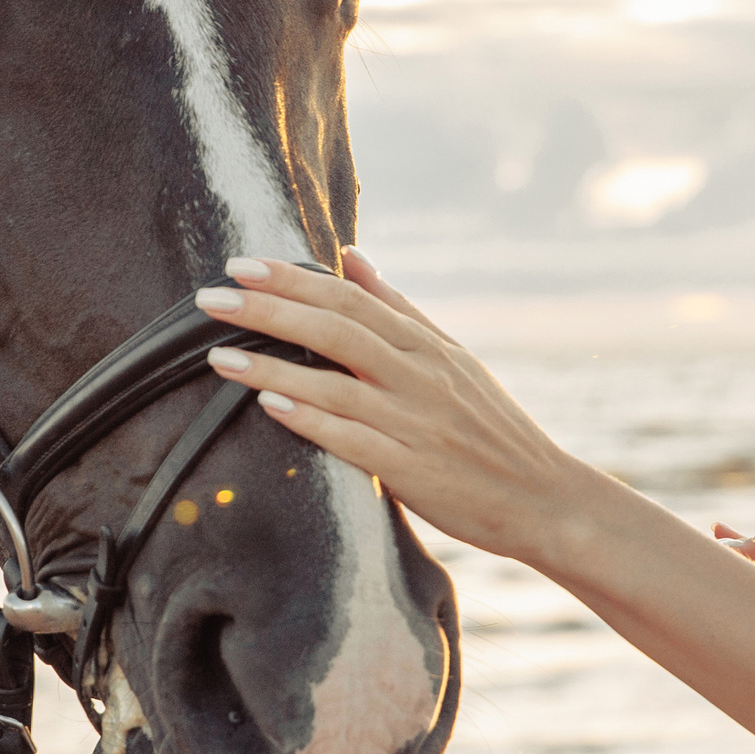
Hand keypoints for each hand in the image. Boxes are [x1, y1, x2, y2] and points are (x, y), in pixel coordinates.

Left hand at [192, 249, 604, 563]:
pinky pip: (352, 439)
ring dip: (272, 366)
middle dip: (269, 310)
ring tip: (217, 355)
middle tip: (211, 297)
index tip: (242, 265)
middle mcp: (420, 376)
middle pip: (337, 330)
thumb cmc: (490, 428)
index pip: (352, 299)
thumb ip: (400, 309)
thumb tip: (351, 256)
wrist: (543, 497)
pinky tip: (270, 404)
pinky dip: (310, 419)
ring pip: (336, 384)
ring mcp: (416, 423)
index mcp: (427, 346)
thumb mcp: (452, 357)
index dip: (294, 280)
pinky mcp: (413, 471)